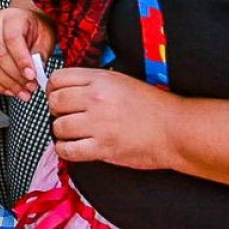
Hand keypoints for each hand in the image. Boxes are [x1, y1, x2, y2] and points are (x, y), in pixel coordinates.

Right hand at [0, 6, 56, 99]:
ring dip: (6, 83)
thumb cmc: (35, 28)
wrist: (25, 22)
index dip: (21, 60)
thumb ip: (40, 53)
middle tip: (30, 88)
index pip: (12, 39)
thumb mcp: (46, 37)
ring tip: (21, 92)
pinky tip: (7, 90)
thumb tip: (34, 73)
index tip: (31, 76)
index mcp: (11, 18)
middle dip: (15, 76)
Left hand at [47, 68, 180, 170]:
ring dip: (61, 131)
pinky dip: (65, 150)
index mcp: (101, 80)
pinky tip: (73, 147)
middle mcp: (96, 99)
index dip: (53, 88)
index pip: (58, 79)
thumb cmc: (154, 107)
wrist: (175, 130)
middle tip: (66, 115)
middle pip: (54, 102)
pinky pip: (68, 150)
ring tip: (72, 133)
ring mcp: (98, 124)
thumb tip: (70, 87)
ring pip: (58, 127)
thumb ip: (96, 83)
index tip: (57, 95)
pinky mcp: (102, 148)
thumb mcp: (123, 82)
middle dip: (56, 110)